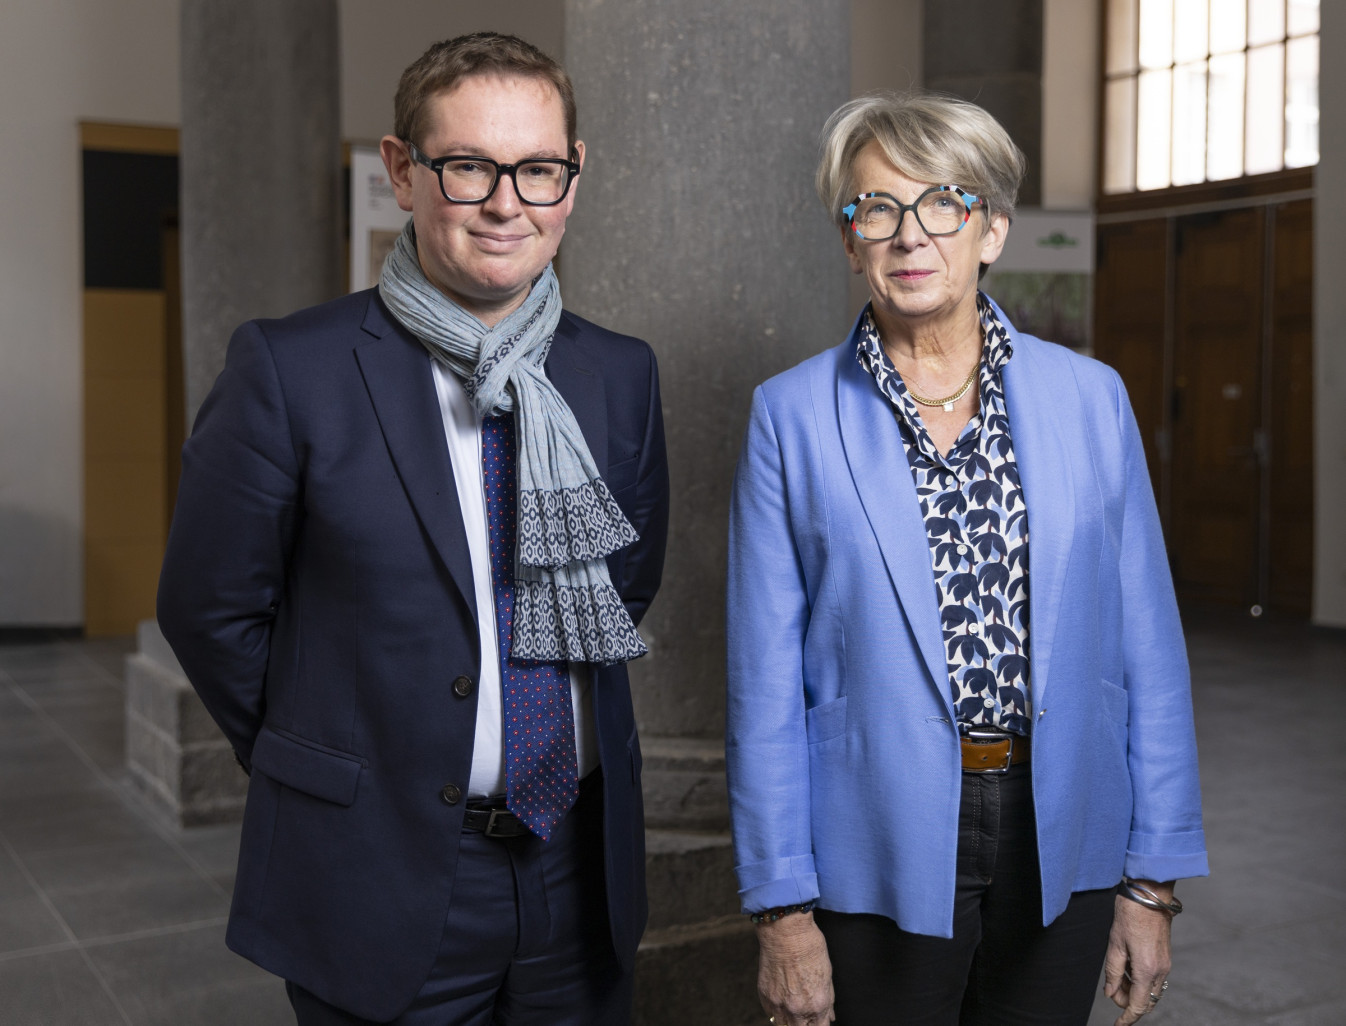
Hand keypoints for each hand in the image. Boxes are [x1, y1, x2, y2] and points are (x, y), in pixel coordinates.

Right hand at [755, 912, 835, 1025]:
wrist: (785, 931)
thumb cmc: (810, 947)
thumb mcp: (827, 975)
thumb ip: (828, 1000)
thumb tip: (829, 1016)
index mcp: (817, 1004)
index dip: (820, 1024)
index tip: (819, 1020)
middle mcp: (797, 1009)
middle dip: (805, 1025)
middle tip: (806, 1015)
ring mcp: (779, 1004)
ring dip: (790, 1022)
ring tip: (794, 1010)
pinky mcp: (765, 996)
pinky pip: (771, 1014)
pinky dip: (777, 1011)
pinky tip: (783, 999)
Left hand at [1103, 880, 1173, 1023]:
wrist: (1149, 895)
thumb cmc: (1130, 915)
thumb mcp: (1114, 944)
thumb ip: (1114, 972)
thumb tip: (1111, 993)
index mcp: (1147, 969)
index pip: (1139, 1005)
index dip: (1128, 1017)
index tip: (1118, 1025)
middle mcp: (1160, 970)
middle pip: (1147, 1000)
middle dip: (1129, 1003)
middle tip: (1112, 992)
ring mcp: (1165, 964)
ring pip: (1151, 990)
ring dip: (1136, 991)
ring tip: (1118, 979)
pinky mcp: (1165, 957)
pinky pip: (1154, 978)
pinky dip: (1141, 981)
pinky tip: (1128, 970)